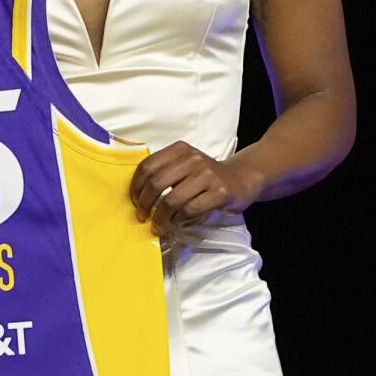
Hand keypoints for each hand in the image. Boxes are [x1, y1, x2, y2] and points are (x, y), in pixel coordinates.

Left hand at [130, 143, 265, 231]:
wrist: (241, 178)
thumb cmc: (206, 176)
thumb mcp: (185, 165)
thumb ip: (165, 172)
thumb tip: (138, 195)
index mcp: (180, 150)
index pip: (148, 166)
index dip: (136, 186)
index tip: (134, 200)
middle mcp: (193, 159)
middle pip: (156, 183)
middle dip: (144, 204)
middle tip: (142, 216)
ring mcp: (207, 175)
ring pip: (172, 199)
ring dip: (160, 217)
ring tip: (157, 225)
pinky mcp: (220, 192)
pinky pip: (190, 209)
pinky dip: (179, 219)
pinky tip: (176, 222)